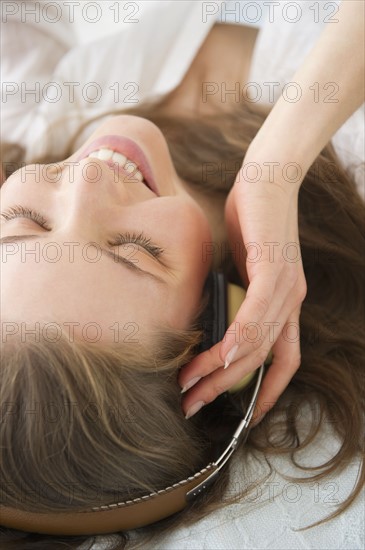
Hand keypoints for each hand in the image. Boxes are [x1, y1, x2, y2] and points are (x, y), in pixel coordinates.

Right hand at [178, 159, 306, 422]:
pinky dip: (238, 338)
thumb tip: (210, 323)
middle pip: (264, 362)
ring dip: (222, 370)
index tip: (244, 417)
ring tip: (191, 386)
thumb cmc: (251, 220)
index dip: (267, 392)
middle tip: (193, 406)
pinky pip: (258, 314)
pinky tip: (219, 354)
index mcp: (286, 304)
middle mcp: (292, 302)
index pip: (283, 360)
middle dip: (226, 390)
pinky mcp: (275, 268)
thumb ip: (233, 297)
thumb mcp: (241, 267)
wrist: (267, 176)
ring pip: (257, 344)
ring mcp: (287, 287)